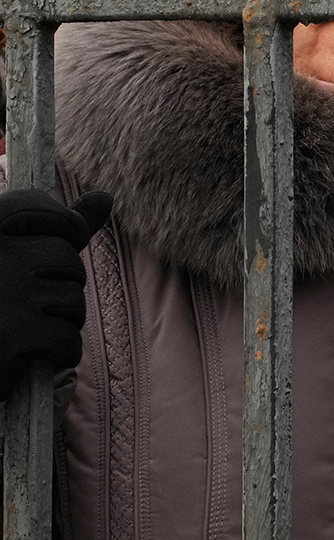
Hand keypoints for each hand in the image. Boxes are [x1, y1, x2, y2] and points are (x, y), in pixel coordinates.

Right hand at [0, 189, 112, 399]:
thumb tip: (106, 197)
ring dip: (59, 320)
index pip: (35, 207)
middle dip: (60, 284)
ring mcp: (6, 294)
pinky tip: (31, 354)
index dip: (62, 224)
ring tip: (22, 328)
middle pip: (66, 259)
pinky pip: (67, 339)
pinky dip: (59, 352)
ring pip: (72, 300)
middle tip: (22, 304)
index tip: (65, 239)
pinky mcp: (14, 336)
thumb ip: (54, 227)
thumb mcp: (14, 256)